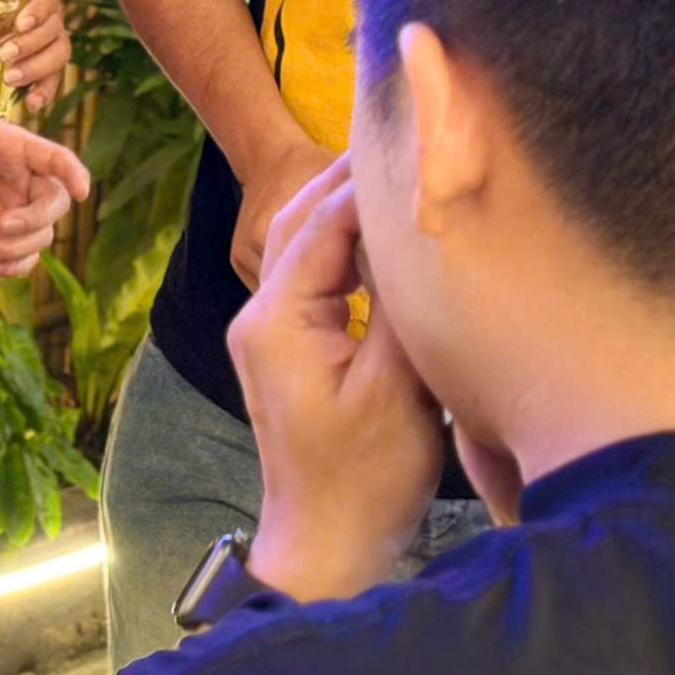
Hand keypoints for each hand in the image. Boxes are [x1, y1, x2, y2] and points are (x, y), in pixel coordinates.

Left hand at [0, 0, 69, 114]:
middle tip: (5, 55)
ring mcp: (53, 37)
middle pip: (53, 29)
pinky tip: (30, 104)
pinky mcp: (48, 60)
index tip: (20, 23)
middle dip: (30, 44)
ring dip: (36, 69)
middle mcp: (51, 13)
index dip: (36, 11)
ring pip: (58, 53)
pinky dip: (44, 91)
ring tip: (10, 79)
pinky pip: (54, 76)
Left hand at [0, 115, 90, 277]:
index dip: (73, 173)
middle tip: (1, 226)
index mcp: (18, 148)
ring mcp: (19, 208)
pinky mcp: (6, 233)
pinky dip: (13, 268)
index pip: (57, 158)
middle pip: (55, 203)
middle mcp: (27, 179)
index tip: (81, 191)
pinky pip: (25, 256)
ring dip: (17, 250)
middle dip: (35, 220)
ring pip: (42, 236)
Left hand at [230, 160, 443, 602]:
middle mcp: (259, 316)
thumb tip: (414, 237)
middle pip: (298, 223)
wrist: (325, 541)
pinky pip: (312, 277)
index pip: (322, 224)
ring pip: (300, 246)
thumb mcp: (396, 388)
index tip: (413, 141)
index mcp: (276, 319)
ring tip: (394, 170)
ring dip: (342, 208)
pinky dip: (344, 246)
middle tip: (400, 133)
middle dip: (345, 179)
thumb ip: (400, 306)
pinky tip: (384, 236)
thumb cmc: (362, 477)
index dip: (367, 180)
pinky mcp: (287, 351)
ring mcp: (268, 333)